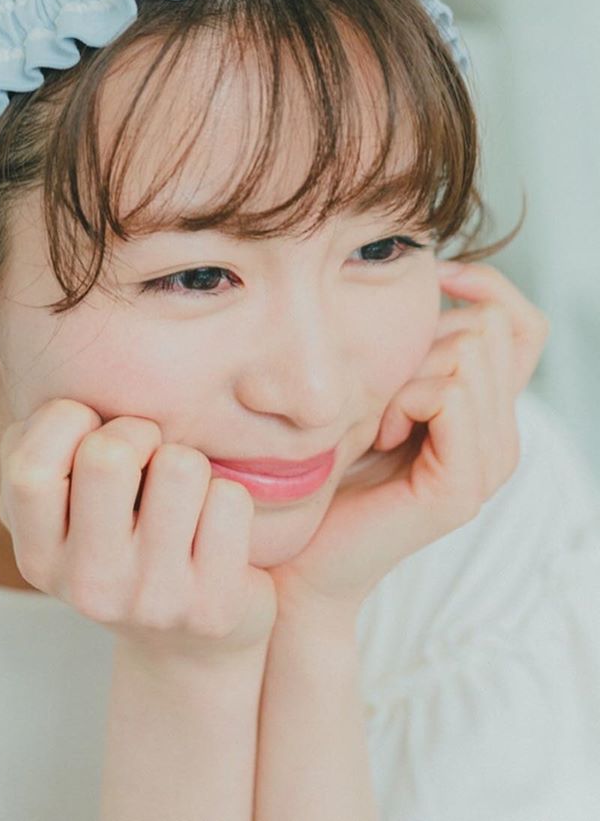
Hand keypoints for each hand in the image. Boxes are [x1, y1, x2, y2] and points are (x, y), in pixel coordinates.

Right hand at [0, 398, 277, 661]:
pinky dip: (229, 494)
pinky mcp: (212, 608)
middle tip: (148, 453)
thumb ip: (41, 447)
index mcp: (37, 557)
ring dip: (188, 461)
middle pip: (107, 455)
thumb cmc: (119, 538)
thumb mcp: (61, 506)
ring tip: (183, 493)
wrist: (185, 644)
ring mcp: (150, 601)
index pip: (29, 465)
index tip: (92, 428)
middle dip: (137, 430)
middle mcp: (86, 586)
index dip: (65, 421)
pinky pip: (230, 499)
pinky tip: (215, 525)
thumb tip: (59, 393)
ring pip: (180, 465)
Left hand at [266, 260, 549, 618]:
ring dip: (407, 374)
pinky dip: (404, 401)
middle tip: (382, 395)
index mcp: (488, 411)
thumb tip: (427, 272)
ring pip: (468, 355)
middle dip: (422, 341)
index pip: (522, 322)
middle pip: (486, 327)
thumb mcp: (374, 386)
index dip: (485, 284)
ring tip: (378, 420)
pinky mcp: (461, 488)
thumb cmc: (326, 465)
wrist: (303, 553)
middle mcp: (502, 437)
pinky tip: (380, 435)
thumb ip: (411, 348)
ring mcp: (488, 465)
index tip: (434, 277)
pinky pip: (451, 396)